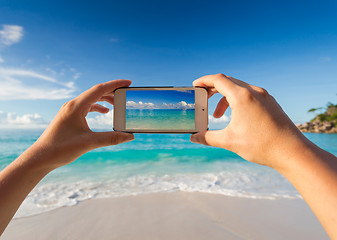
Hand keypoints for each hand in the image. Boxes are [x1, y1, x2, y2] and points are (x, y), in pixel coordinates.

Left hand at [30, 79, 133, 170]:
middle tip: (125, 93)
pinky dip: (97, 107)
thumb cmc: (61, 149)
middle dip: (112, 91)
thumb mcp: (89, 143)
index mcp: (76, 106)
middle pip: (96, 92)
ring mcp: (70, 110)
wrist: (41, 157)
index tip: (128, 83)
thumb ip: (111, 138)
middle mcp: (72, 105)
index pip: (99, 89)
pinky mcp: (69, 117)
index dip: (115, 85)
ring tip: (117, 104)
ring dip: (105, 99)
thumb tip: (130, 136)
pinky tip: (104, 112)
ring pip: (91, 99)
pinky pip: (86, 106)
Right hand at [190, 74, 304, 169]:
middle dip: (212, 89)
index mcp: (242, 96)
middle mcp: (254, 92)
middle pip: (228, 82)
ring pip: (239, 89)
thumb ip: (208, 138)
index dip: (204, 80)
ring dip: (225, 98)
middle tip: (203, 99)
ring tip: (218, 116)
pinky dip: (238, 101)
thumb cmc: (261, 145)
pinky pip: (250, 95)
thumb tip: (194, 137)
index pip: (218, 79)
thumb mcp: (229, 141)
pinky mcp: (271, 103)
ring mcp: (265, 96)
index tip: (195, 86)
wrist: (292, 152)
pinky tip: (237, 117)